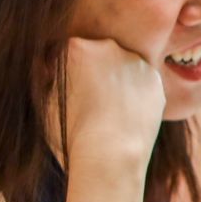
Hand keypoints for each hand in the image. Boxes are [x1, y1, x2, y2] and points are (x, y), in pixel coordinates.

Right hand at [51, 37, 164, 178]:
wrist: (111, 155)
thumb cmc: (71, 133)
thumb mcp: (46, 102)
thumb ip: (48, 77)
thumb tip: (50, 68)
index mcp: (76, 47)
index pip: (70, 52)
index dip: (68, 73)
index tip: (70, 92)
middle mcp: (108, 46)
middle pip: (99, 55)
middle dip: (94, 73)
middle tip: (90, 103)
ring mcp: (135, 62)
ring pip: (123, 68)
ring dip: (117, 82)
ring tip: (109, 113)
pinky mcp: (154, 80)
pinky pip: (142, 84)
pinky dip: (136, 96)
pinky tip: (127, 116)